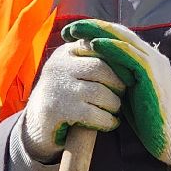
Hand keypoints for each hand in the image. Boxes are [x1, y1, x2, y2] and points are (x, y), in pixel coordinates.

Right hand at [19, 41, 122, 161]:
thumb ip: (96, 59)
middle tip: (123, 95)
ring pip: (100, 92)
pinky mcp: (58, 110)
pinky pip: (94, 114)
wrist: (37, 124)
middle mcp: (59, 65)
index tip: (129, 73)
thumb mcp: (76, 71)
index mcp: (66, 52)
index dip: (119, 60)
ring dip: (114, 104)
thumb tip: (133, 54)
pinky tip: (111, 122)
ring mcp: (57, 87)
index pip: (99, 46)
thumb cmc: (67, 96)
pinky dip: (108, 120)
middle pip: (101, 68)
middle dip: (118, 84)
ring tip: (115, 109)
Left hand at [63, 19, 170, 170]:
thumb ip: (117, 80)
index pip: (119, 38)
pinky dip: (112, 47)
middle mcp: (151, 56)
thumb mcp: (129, 94)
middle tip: (69, 28)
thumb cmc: (149, 120)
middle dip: (92, 27)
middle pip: (119, 32)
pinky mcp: (152, 74)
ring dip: (98, 32)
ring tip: (76, 31)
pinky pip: (130, 55)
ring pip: (123, 38)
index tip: (72, 35)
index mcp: (146, 60)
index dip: (95, 32)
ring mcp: (153, 63)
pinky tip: (95, 43)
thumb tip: (94, 75)